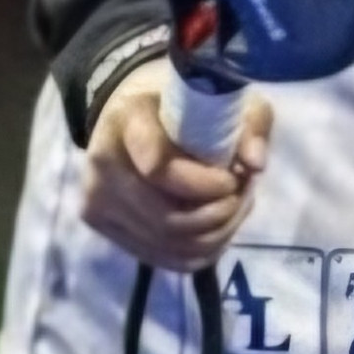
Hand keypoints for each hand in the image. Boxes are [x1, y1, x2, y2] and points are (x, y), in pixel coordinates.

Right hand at [80, 59, 272, 272]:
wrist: (129, 113)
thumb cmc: (181, 100)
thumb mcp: (222, 95)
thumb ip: (248, 122)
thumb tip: (256, 165)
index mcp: (128, 120)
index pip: (159, 167)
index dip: (205, 183)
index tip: (236, 175)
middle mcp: (104, 164)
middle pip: (167, 217)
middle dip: (218, 214)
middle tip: (243, 194)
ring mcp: (97, 201)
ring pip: (166, 243)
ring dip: (214, 233)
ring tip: (235, 207)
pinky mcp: (101, 228)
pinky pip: (160, 258)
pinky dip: (199, 251)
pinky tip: (217, 227)